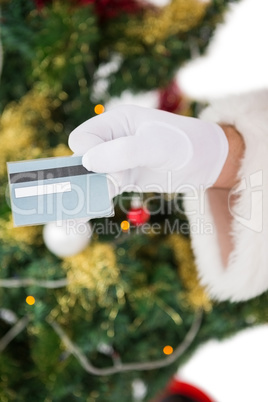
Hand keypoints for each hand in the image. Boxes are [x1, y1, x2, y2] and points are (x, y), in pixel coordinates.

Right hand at [68, 105, 228, 196]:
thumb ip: (122, 152)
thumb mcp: (155, 145)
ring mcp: (118, 160)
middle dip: (87, 175)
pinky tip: (89, 212)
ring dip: (89, 190)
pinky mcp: (125, 178)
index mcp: (116, 121)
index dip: (89, 155)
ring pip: (91, 176)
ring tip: (87, 206)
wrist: (207, 161)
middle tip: (102, 189)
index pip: (83, 138)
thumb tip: (87, 162)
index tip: (110, 170)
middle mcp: (112, 139)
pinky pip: (103, 188)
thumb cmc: (184, 144)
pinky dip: (96, 200)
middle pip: (82, 158)